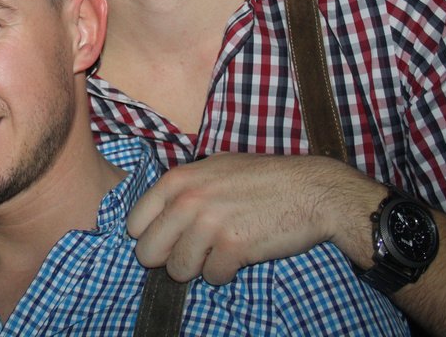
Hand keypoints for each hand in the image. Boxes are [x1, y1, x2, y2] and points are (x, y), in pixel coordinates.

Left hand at [127, 153, 378, 283]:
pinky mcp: (232, 247)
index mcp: (178, 180)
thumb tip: (159, 212)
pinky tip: (240, 256)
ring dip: (198, 268)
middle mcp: (188, 201)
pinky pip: (212, 278)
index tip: (166, 240)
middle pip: (148, 252)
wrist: (310, 190)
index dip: (149, 237)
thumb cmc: (263, 178)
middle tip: (191, 254)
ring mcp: (209, 224)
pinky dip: (225, 273)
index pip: (135, 223)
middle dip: (167, 259)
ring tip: (218, 253)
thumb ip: (184, 187)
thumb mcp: (214, 168)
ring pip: (179, 270)